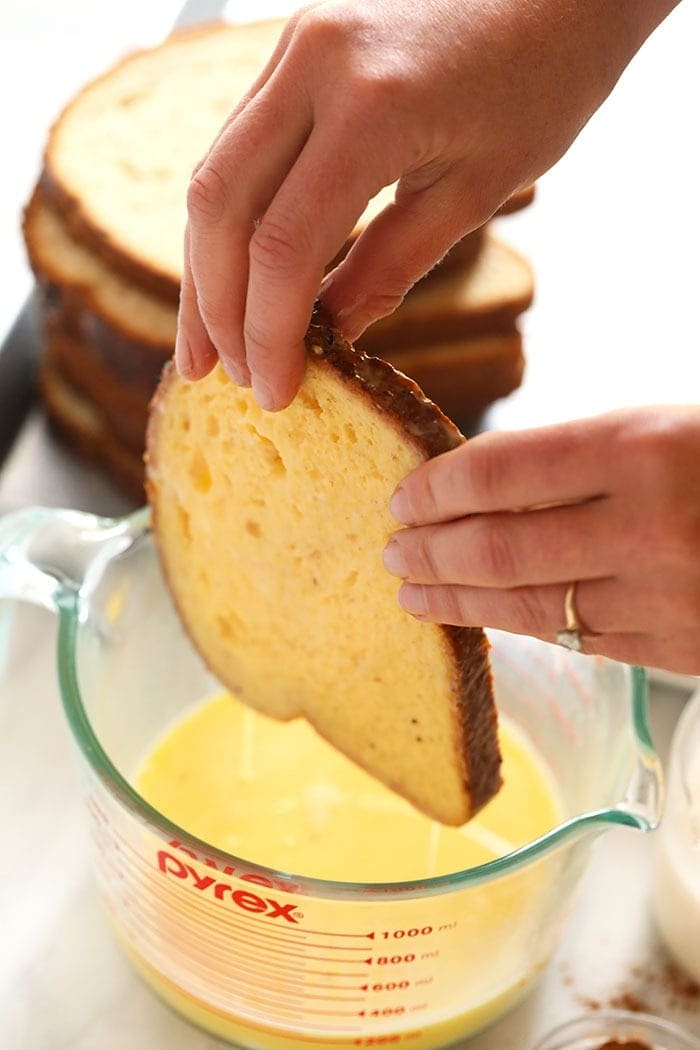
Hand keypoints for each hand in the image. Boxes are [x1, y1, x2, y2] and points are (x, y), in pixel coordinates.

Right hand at [176, 0, 678, 409]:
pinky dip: (232, 220)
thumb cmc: (547, 71)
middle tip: (217, 377)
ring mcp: (293, 45)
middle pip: (219, 207)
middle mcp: (312, 61)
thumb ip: (391, 265)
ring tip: (206, 342)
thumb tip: (328, 334)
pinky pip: (239, 146)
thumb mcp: (478, 187)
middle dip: (213, 306)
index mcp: (371, 105)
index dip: (268, 331)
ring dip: (204, 267)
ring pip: (214, 175)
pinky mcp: (294, 47)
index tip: (274, 391)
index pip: (282, 244)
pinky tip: (233, 271)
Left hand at [383, 406, 699, 674]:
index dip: (436, 486)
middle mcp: (649, 525)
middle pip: (500, 548)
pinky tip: (486, 618)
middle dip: (430, 552)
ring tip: (412, 594)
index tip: (400, 496)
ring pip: (530, 606)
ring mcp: (665, 597)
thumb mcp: (664, 428)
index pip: (501, 471)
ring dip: (458, 601)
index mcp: (643, 448)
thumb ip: (576, 458)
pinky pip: (578, 640)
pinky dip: (521, 627)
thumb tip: (475, 487)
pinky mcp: (678, 648)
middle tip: (390, 552)